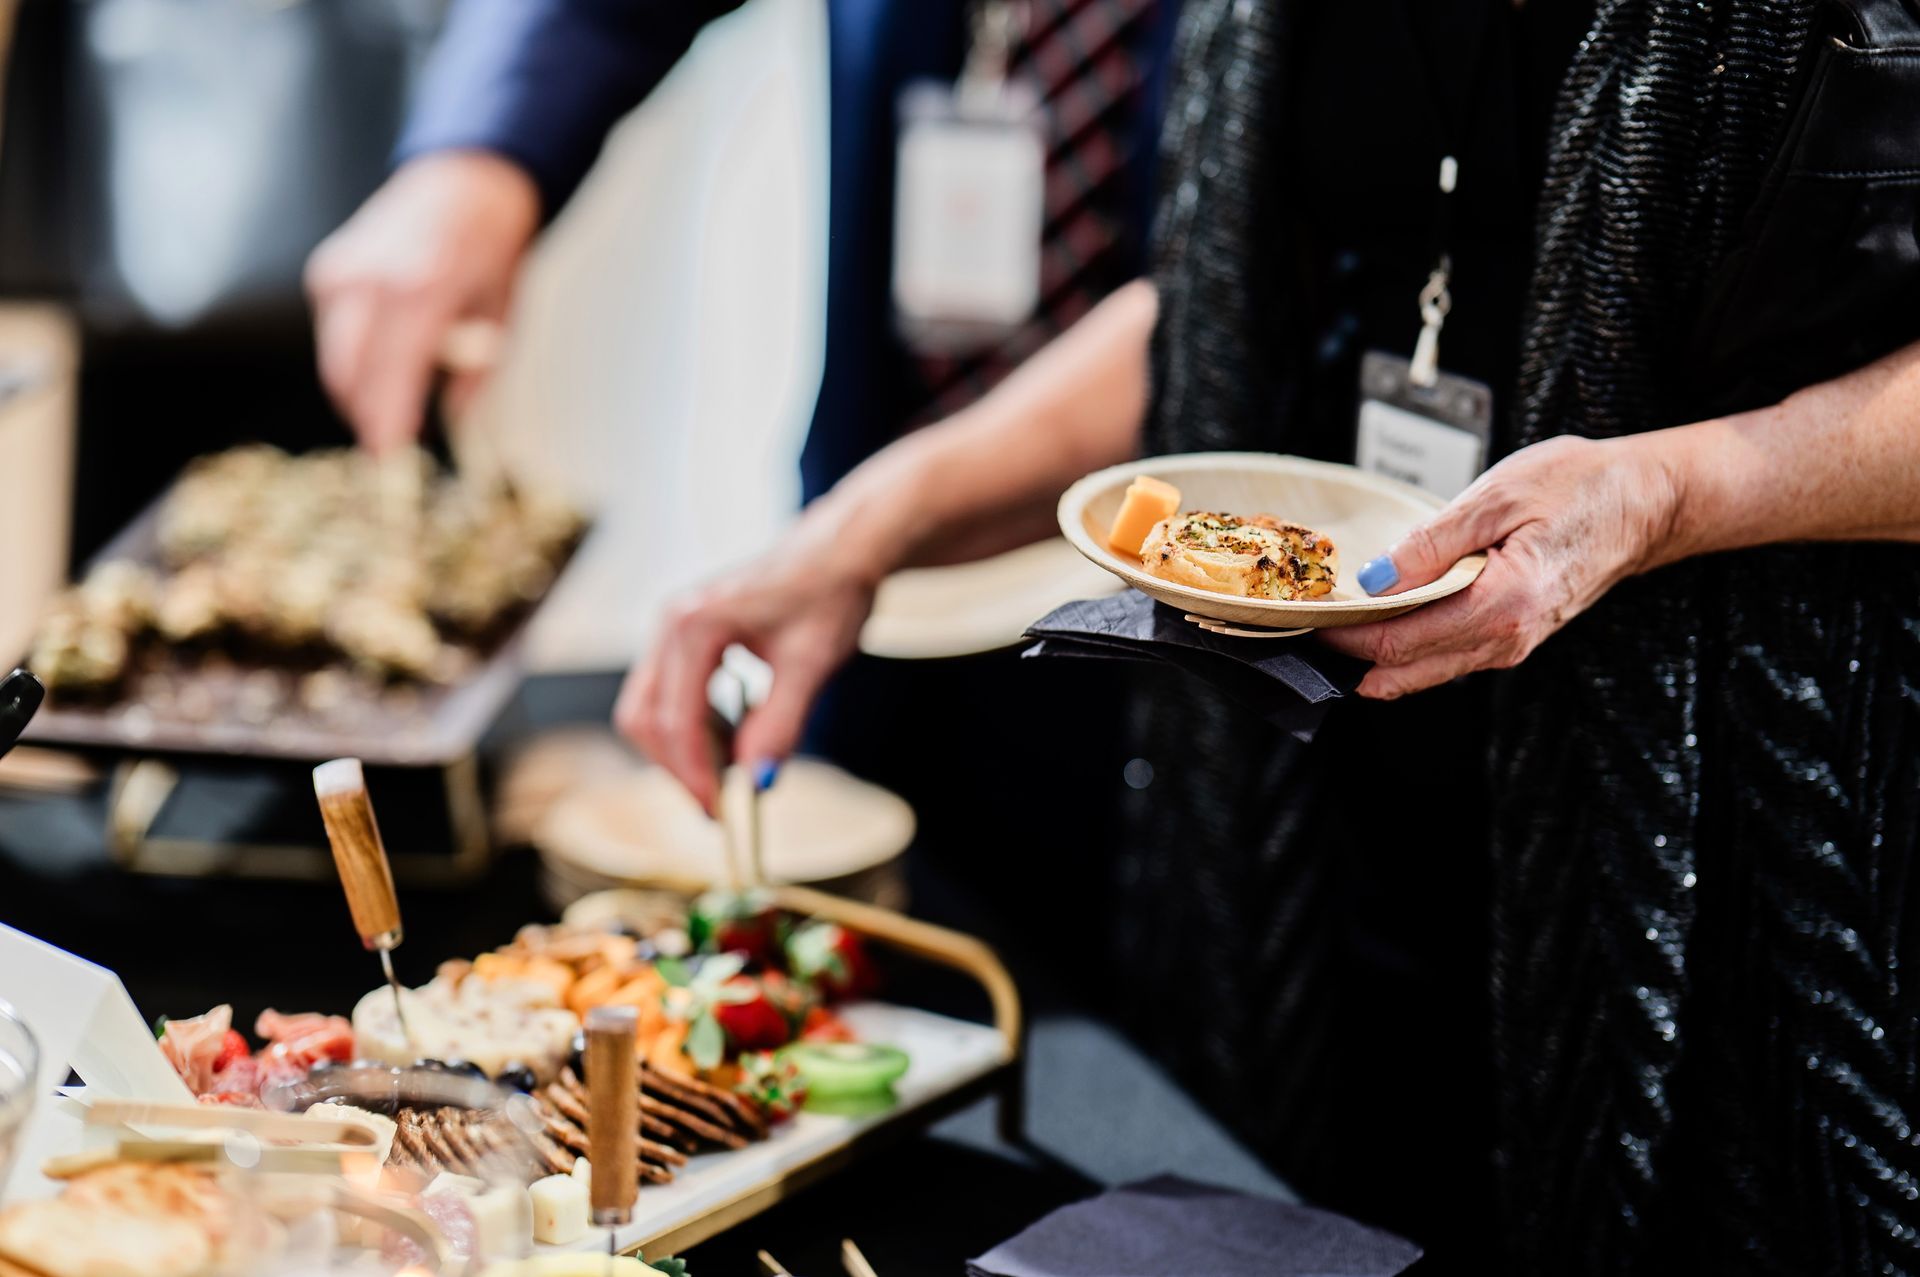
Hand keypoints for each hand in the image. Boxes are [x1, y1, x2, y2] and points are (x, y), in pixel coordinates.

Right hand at [305, 150, 539, 453]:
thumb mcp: (501, 320)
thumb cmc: (491, 254)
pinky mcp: (328, 271)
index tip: (390, 464)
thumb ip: (474, 376)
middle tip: (391, 449)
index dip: (387, 425)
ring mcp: (343, 273)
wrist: (466, 183)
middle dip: (368, 418)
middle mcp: (372, 280)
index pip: (392, 377)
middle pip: (351, 376)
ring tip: (394, 408)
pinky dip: (354, 359)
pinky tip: (386, 360)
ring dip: (360, 393)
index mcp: (422, 290)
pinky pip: (333, 335)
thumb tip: (449, 424)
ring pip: (335, 360)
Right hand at [614, 518, 881, 814]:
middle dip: (679, 767)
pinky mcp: (685, 635)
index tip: (721, 813)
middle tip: (722, 806)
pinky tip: (736, 737)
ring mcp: (673, 628)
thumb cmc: (830, 595)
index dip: (695, 774)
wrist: (842, 551)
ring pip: (651, 709)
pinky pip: (670, 694)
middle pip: (645, 718)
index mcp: (694, 626)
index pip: (675, 720)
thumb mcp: (810, 665)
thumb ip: (780, 725)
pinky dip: (694, 726)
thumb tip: (758, 784)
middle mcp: (670, 623)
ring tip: (735, 771)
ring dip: (684, 749)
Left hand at [1319, 434, 1679, 698]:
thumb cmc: (1581, 488)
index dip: (1342, 636)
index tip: (1305, 616)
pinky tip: (1382, 617)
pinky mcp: (1511, 638)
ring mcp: (1510, 645)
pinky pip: (1445, 656)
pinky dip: (1407, 646)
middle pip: (1401, 672)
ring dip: (1375, 654)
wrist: (1646, 502)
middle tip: (1303, 627)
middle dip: (1347, 656)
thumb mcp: (1497, 497)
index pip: (1397, 643)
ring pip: (1421, 671)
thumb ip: (1431, 544)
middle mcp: (1506, 640)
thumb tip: (1374, 579)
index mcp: (1502, 606)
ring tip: (1333, 618)